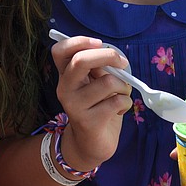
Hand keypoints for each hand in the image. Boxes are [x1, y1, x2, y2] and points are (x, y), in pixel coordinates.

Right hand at [50, 36, 131, 171]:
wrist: (90, 143)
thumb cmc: (97, 107)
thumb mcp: (94, 83)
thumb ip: (98, 68)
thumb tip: (114, 58)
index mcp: (65, 75)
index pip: (60, 50)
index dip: (78, 41)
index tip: (99, 43)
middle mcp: (65, 88)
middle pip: (81, 61)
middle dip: (108, 56)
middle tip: (123, 63)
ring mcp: (74, 106)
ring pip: (107, 82)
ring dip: (123, 86)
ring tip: (121, 95)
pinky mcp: (88, 122)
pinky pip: (117, 102)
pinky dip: (126, 103)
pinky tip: (120, 110)